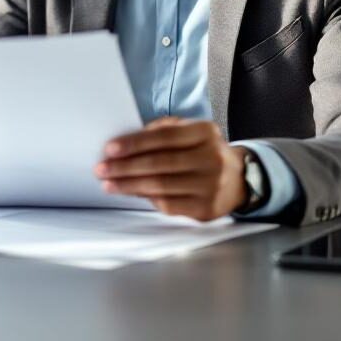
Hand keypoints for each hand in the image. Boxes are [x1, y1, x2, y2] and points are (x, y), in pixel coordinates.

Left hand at [94, 116, 247, 221]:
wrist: (238, 179)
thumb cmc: (203, 151)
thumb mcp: (190, 132)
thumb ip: (162, 131)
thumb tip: (126, 144)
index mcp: (205, 132)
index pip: (164, 137)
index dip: (134, 143)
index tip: (110, 149)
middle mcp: (212, 158)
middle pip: (160, 163)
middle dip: (125, 167)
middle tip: (102, 168)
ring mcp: (211, 186)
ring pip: (161, 186)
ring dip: (129, 185)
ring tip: (109, 184)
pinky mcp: (206, 209)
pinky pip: (169, 205)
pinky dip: (147, 199)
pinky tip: (131, 194)